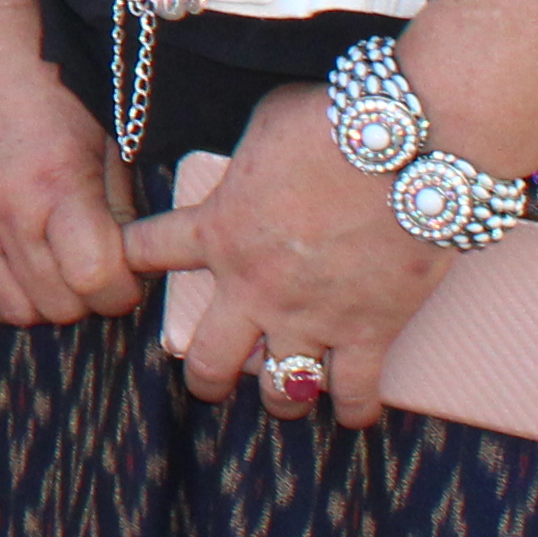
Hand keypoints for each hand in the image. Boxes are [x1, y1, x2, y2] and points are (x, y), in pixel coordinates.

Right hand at [0, 15, 139, 326]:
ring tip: (57, 266)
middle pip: (57, 305)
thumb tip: (134, 261)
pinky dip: (3, 292)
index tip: (127, 275)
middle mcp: (6, 210)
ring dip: (45, 299)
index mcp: (57, 185)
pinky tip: (20, 266)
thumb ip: (120, 207)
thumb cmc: (45, 84)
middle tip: (94, 266)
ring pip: (16, 308)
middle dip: (86, 296)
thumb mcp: (105, 138)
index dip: (122, 289)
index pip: (96, 282)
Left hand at [122, 86, 449, 427]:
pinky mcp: (369, 331)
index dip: (135, 257)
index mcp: (218, 229)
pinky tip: (352, 415)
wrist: (404, 147)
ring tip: (284, 401)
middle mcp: (254, 286)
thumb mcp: (263, 125)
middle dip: (206, 375)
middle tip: (210, 379)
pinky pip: (354, 391)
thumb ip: (248, 158)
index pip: (149, 250)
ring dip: (280, 397)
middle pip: (210, 356)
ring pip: (282, 386)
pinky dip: (354, 408)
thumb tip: (253, 156)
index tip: (133, 266)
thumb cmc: (332, 121)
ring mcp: (311, 316)